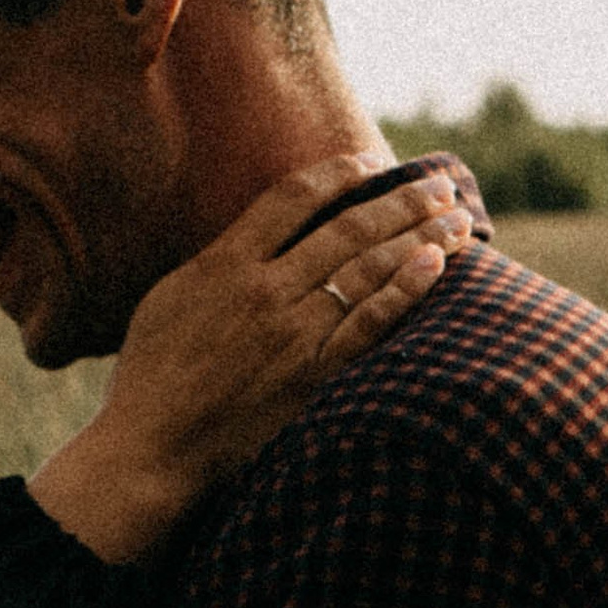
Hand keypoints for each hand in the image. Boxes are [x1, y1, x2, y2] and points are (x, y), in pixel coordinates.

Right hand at [27, 159, 469, 561]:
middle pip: (348, 227)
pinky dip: (405, 291)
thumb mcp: (169, 296)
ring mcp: (293, 335)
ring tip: (457, 218)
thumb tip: (260, 231)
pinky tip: (436, 265)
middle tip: (441, 183)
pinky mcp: (313, 378)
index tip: (373, 162)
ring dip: (420, 237)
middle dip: (402, 200)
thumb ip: (217, 259)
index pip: (295, 196)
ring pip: (369, 268)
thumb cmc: (151, 374)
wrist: (152, 446)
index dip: (341, 172)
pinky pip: (370, 326)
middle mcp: (265, 290)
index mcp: (225, 263)